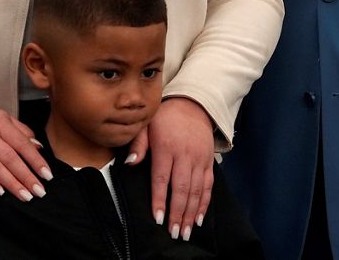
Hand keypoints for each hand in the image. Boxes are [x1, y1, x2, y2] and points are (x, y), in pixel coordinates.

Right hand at [0, 107, 51, 200]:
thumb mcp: (4, 119)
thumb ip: (23, 132)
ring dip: (11, 184)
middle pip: (10, 159)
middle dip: (26, 177)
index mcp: (1, 125)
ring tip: (25, 196)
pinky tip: (0, 192)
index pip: (22, 145)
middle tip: (39, 191)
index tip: (47, 175)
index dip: (36, 161)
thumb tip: (39, 147)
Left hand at [130, 97, 213, 240]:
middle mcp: (186, 155)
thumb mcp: (146, 124)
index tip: (158, 218)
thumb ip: (138, 144)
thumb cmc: (165, 118)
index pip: (162, 178)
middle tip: (173, 233)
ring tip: (185, 231)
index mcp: (167, 147)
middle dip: (178, 213)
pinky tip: (198, 217)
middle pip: (182, 188)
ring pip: (196, 190)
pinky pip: (208, 185)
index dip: (160, 200)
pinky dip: (204, 203)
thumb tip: (130, 163)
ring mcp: (200, 159)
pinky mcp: (209, 162)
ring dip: (191, 213)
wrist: (193, 105)